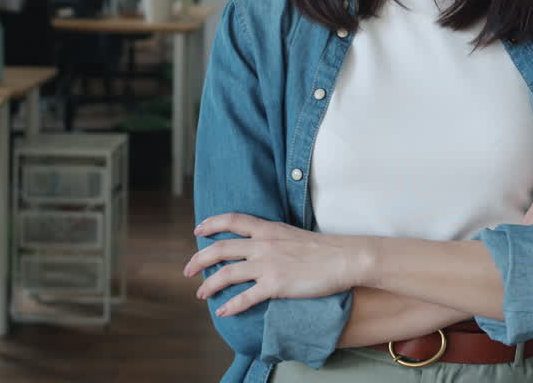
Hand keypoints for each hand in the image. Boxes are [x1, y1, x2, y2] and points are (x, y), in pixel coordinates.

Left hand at [184, 213, 365, 316]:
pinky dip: (231, 305)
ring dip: (209, 285)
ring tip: (200, 293)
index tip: (198, 230)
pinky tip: (223, 311)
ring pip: (227, 274)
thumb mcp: (293, 234)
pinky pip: (246, 297)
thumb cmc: (324, 248)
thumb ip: (274, 238)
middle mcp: (263, 244)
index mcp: (268, 228)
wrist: (344, 258)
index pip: (232, 220)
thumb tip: (262, 245)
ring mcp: (268, 265)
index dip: (211, 224)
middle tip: (188, 270)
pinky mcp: (275, 285)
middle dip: (199, 260)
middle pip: (221, 249)